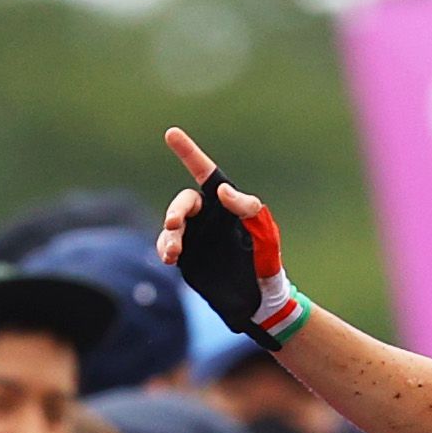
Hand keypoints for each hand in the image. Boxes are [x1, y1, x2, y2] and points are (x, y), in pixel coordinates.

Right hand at [158, 131, 307, 343]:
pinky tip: (169, 258)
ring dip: (169, 236)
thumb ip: (246, 209)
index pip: (205, 173)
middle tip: (174, 225)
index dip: (189, 153)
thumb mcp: (263, 233)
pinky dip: (164, 248)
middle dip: (176, 211)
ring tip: (173, 253)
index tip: (172, 133)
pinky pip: (168, 246)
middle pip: (184, 203)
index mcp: (225, 205)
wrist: (260, 299)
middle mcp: (207, 216)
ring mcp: (195, 236)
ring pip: (172, 226)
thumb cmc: (266, 261)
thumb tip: (222, 190)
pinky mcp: (187, 256)